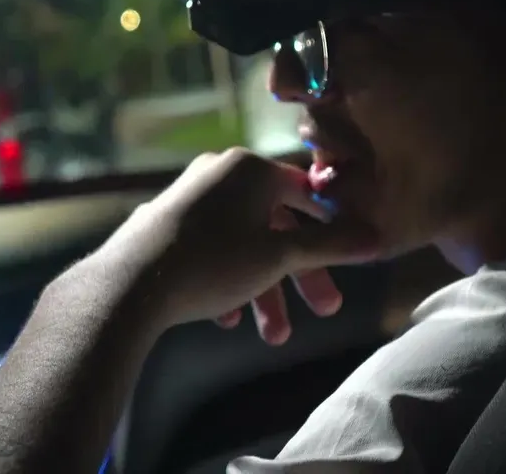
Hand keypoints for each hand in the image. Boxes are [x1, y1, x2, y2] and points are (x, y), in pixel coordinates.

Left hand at [93, 148, 378, 343]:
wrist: (127, 286)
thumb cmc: (214, 261)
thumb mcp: (281, 257)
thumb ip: (331, 245)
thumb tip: (378, 237)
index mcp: (251, 169)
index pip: (308, 192)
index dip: (334, 227)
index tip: (348, 258)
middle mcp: (220, 173)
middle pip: (278, 226)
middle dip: (300, 275)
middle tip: (324, 310)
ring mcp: (190, 198)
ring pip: (245, 244)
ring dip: (265, 290)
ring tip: (272, 336)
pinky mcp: (165, 226)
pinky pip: (212, 250)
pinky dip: (229, 281)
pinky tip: (229, 319)